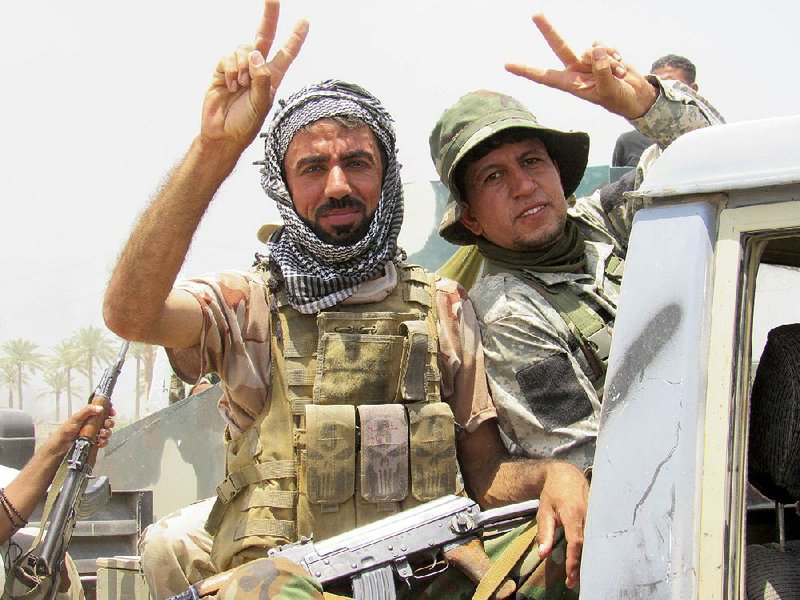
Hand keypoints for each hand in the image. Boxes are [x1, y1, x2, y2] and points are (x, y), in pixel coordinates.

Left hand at [46, 404, 116, 455]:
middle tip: (106, 424)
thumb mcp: (76, 418)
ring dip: (106, 433)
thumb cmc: (66, 431)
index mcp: (89, 416)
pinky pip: (104, 441)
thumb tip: (100, 408)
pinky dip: (103, 442)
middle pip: (107, 421)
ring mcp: (94, 434)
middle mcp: (93, 424)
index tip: (112, 413)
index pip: (103, 411)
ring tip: (100, 434)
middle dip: (109, 423)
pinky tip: (99, 442)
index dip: (109, 411)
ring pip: (107, 432)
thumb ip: (87, 411)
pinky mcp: (94, 443)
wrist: (61, 447)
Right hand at [200, 0, 308, 149]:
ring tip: (241, 86)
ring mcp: (239, 68)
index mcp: (272, 78)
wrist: (223, 134)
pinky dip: (231, 70)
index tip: (304, 21)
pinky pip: (228, 57)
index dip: (294, 38)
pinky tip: (231, 86)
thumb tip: (256, 54)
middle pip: (264, 36)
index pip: (286, 54)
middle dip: (269, 17)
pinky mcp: (223, 70)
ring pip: (243, 49)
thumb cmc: (246, 124)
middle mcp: (257, 69)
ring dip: (243, 66)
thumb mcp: (261, 104)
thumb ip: (262, 79)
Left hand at [505, 14, 657, 119]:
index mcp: (571, 84)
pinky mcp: (601, 51)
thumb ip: (602, 70)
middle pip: (559, 46)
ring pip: (591, 48)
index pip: (544, 76)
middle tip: (535, 13)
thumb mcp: (609, 90)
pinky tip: (621, 66)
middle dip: (548, 30)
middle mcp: (576, 69)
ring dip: (608, 60)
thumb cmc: (619, 99)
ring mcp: (588, 59)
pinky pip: (604, 44)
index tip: (507, 65)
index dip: (527, 71)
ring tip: (618, 74)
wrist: (636, 95)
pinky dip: (615, 54)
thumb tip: (595, 48)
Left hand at [534, 461, 588, 588]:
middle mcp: (588, 514)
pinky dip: (596, 548)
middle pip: (590, 545)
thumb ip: (544, 533)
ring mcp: (597, 513)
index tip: (570, 576)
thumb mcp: (544, 512)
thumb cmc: (552, 494)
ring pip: (597, 541)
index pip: (576, 541)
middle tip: (574, 582)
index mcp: (573, 513)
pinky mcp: (601, 514)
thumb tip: (542, 555)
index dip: (574, 560)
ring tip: (582, 575)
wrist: (565, 473)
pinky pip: (600, 534)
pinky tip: (593, 560)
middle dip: (583, 565)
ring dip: (590, 559)